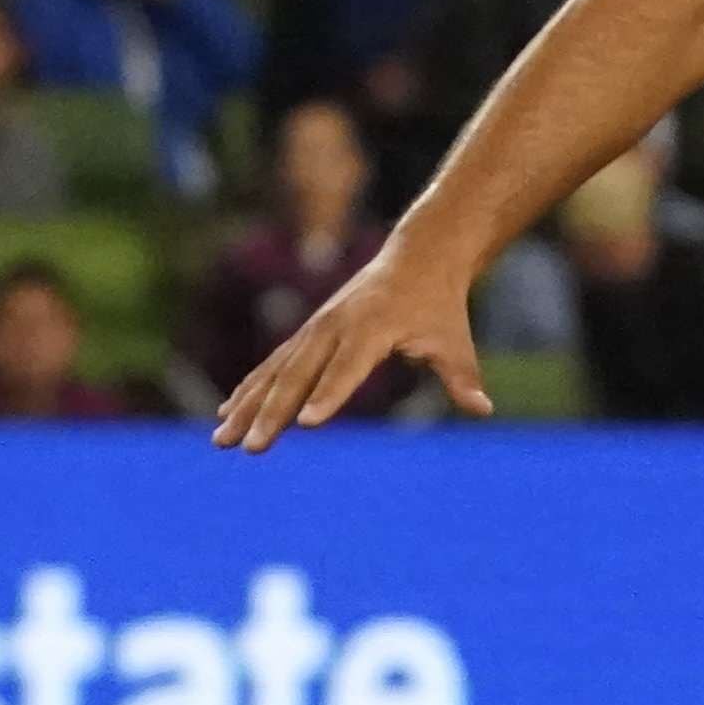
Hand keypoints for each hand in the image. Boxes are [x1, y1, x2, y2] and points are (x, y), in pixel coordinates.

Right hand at [213, 241, 483, 444]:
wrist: (418, 257)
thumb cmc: (438, 304)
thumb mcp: (454, 340)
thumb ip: (461, 377)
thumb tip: (482, 408)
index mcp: (370, 328)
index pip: (346, 369)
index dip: (328, 396)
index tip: (306, 424)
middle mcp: (334, 327)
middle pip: (297, 375)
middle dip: (271, 413)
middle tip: (250, 448)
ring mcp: (315, 330)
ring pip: (275, 372)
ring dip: (246, 406)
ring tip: (221, 440)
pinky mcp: (307, 334)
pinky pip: (272, 365)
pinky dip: (249, 389)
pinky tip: (226, 415)